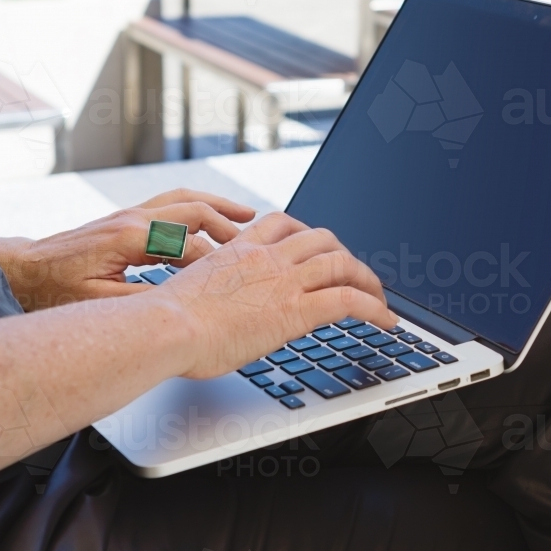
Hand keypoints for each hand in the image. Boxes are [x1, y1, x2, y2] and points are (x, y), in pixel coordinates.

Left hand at [0, 189, 255, 309]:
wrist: (25, 270)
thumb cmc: (56, 289)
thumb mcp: (99, 304)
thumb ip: (142, 301)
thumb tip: (181, 304)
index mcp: (131, 237)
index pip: (190, 245)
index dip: (218, 263)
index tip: (240, 278)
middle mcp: (135, 218)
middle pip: (195, 210)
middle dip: (229, 223)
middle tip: (257, 239)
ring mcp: (131, 214)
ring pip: (185, 199)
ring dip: (218, 206)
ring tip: (248, 215)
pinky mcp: (127, 219)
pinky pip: (173, 205)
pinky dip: (199, 208)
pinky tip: (213, 218)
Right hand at [159, 211, 396, 379]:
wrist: (164, 327)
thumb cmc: (165, 320)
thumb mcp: (190, 291)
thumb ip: (212, 290)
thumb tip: (212, 308)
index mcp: (240, 249)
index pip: (283, 223)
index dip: (306, 233)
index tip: (316, 246)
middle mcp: (266, 257)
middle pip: (322, 238)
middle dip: (345, 254)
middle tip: (355, 273)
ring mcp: (283, 280)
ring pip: (342, 263)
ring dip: (368, 279)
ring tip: (379, 298)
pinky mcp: (295, 310)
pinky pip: (349, 300)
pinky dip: (375, 308)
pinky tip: (386, 322)